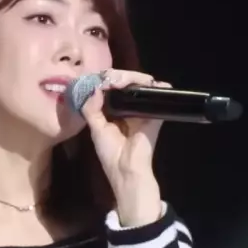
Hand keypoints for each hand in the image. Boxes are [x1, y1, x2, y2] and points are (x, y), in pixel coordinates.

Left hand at [79, 69, 168, 225]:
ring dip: (133, 79)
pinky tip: (146, 82)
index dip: (106, 80)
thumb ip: (92, 109)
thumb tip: (95, 88)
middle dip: (119, 77)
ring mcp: (142, 111)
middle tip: (113, 77)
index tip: (100, 77)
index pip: (111, 90)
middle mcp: (128, 110)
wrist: (128, 170)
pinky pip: (155, 98)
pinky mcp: (154, 116)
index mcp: (113, 114)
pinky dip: (154, 88)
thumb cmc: (111, 153)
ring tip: (123, 79)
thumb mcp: (96, 130)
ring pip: (139, 88)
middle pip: (126, 86)